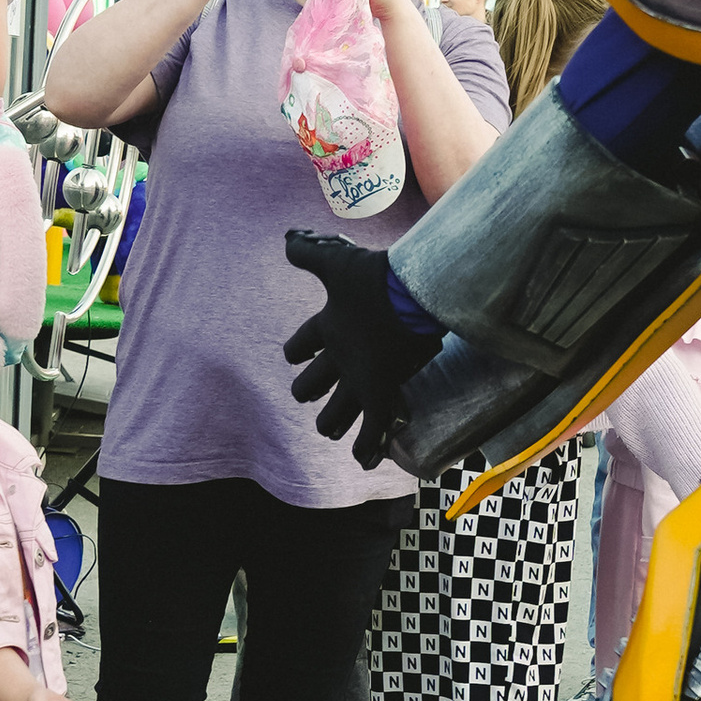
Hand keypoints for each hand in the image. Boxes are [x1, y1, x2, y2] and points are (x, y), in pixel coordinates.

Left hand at [282, 231, 441, 464]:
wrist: (413, 293)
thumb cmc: (375, 277)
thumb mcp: (336, 258)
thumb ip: (307, 250)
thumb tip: (286, 238)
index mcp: (328, 327)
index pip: (299, 346)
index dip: (295, 350)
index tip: (296, 353)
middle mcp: (339, 358)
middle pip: (311, 387)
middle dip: (309, 391)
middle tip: (311, 393)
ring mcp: (361, 378)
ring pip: (335, 415)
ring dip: (331, 422)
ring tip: (329, 428)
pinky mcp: (384, 392)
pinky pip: (373, 430)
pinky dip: (368, 447)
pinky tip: (363, 461)